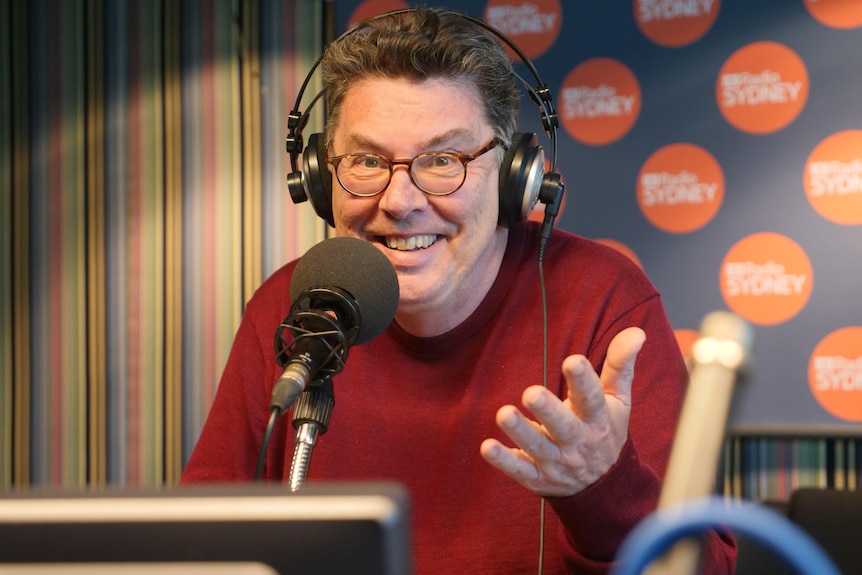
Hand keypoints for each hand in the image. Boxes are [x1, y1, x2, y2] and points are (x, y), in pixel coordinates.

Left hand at [480, 327, 645, 496]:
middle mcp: (578, 442)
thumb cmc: (605, 428)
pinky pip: (520, 470)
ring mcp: (557, 462)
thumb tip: (636, 331)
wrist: (604, 486)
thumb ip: (620, 365)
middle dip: (548, 411)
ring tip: (504, 413)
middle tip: (530, 393)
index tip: (573, 361)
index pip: (593, 399)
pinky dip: (503, 461)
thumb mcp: (618, 399)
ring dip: (521, 432)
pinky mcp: (538, 477)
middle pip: (563, 427)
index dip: (584, 381)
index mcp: (597, 419)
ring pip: (538, 448)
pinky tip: (487, 447)